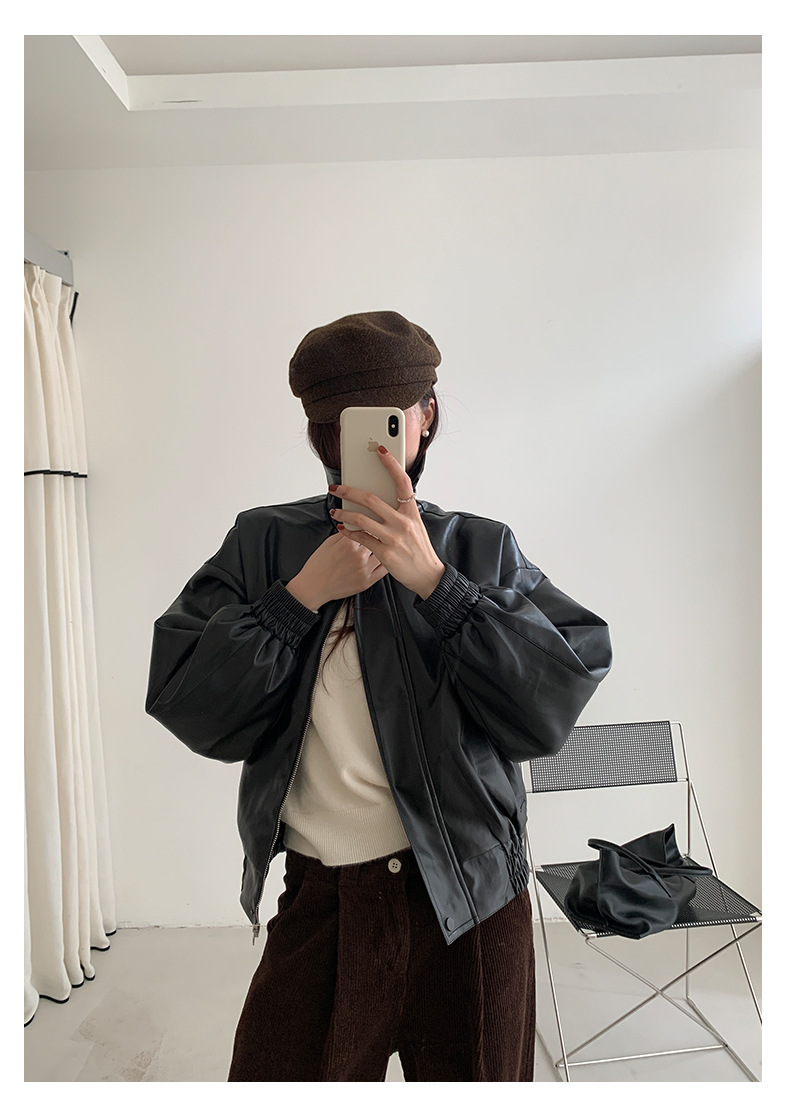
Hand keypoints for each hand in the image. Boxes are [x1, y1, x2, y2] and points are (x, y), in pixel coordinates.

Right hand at [286, 531, 387, 610]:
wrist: (313, 586)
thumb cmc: (318, 565)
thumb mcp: (329, 542)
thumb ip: (345, 532)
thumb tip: (355, 524)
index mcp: (348, 542)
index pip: (367, 527)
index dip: (371, 524)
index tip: (373, 523)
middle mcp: (358, 555)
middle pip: (378, 538)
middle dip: (379, 535)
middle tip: (381, 533)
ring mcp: (364, 569)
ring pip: (383, 552)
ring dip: (384, 548)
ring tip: (385, 545)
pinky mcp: (367, 581)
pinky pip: (384, 569)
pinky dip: (387, 562)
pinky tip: (385, 559)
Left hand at [328, 445, 445, 599]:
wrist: (427, 575)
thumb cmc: (419, 549)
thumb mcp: (415, 526)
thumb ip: (401, 512)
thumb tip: (383, 499)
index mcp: (412, 512)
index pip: (402, 482)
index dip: (391, 464)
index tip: (380, 450)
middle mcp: (403, 522)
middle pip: (371, 499)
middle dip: (349, 491)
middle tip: (336, 488)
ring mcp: (393, 537)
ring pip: (362, 519)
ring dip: (344, 514)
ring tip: (334, 512)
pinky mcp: (385, 552)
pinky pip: (361, 538)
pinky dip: (348, 532)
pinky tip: (342, 529)